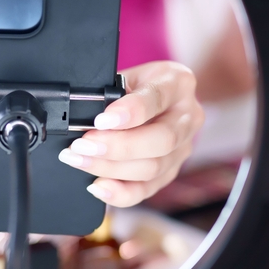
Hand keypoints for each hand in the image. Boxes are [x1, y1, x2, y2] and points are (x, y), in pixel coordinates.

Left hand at [57, 61, 204, 206]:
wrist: (160, 98)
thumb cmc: (139, 84)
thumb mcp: (128, 76)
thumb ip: (113, 94)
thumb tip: (85, 119)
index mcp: (178, 83)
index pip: (157, 98)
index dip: (130, 112)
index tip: (101, 121)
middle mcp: (188, 117)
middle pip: (162, 140)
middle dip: (117, 147)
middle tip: (83, 146)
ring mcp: (183, 147)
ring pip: (153, 168)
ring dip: (111, 168)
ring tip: (80, 161)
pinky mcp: (172, 171)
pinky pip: (148, 189)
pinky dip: (121, 193)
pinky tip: (98, 187)